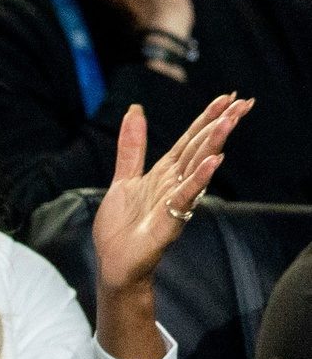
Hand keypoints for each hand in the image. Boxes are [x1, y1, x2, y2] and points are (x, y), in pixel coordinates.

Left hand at [93, 95, 250, 291]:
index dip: (206, 117)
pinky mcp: (170, 219)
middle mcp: (174, 183)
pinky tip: (213, 161)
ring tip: (229, 120)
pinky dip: (199, 177)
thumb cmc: (122, 226)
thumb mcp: (124, 177)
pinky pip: (187, 195)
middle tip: (243, 102)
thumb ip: (132, 146)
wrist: (115, 261)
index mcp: (164, 173)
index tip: (227, 97)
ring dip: (213, 143)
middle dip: (220, 124)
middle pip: (199, 148)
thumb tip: (135, 111)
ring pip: (197, 166)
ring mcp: (175, 200)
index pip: (189, 140)